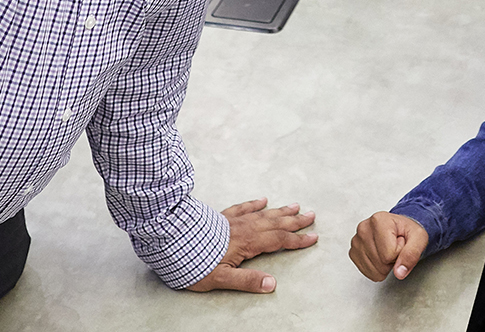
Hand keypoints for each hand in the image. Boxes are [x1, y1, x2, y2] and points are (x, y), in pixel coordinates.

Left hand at [185, 198, 317, 293]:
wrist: (170, 240)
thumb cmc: (193, 263)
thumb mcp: (221, 279)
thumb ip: (247, 280)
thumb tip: (271, 284)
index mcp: (247, 243)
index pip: (279, 240)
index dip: (297, 240)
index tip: (313, 237)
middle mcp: (244, 229)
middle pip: (275, 223)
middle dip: (295, 221)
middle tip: (312, 215)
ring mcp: (233, 221)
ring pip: (262, 213)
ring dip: (280, 210)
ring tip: (295, 206)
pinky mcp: (221, 218)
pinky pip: (242, 208)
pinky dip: (254, 204)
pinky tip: (262, 200)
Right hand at [349, 211, 429, 281]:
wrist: (399, 228)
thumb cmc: (407, 231)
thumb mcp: (419, 238)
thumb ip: (412, 254)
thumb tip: (399, 272)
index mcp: (379, 220)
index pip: (390, 254)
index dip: (400, 252)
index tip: (400, 242)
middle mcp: (364, 228)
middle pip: (381, 263)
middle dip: (392, 260)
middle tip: (395, 247)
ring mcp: (356, 241)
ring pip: (374, 270)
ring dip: (384, 265)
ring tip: (388, 250)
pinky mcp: (353, 252)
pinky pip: (367, 272)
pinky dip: (377, 269)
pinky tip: (380, 256)